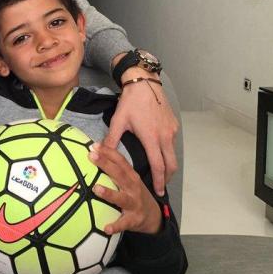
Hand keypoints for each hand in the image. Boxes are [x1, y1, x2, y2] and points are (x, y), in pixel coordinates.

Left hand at [88, 143, 161, 234]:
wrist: (154, 216)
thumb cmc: (135, 193)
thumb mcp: (129, 179)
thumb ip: (115, 169)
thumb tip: (93, 154)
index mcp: (131, 176)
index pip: (120, 161)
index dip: (108, 152)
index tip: (94, 145)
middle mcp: (133, 187)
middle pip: (120, 174)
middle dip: (106, 164)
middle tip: (91, 156)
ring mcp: (134, 203)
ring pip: (122, 198)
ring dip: (109, 193)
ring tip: (96, 188)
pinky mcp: (134, 220)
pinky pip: (123, 223)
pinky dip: (115, 226)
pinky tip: (105, 228)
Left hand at [104, 67, 178, 195]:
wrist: (145, 83)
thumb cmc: (131, 101)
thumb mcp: (118, 120)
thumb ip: (111, 138)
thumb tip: (98, 151)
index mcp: (151, 138)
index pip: (158, 165)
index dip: (158, 180)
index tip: (158, 191)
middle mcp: (165, 136)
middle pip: (171, 164)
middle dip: (167, 177)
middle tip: (161, 186)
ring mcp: (171, 130)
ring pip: (173, 153)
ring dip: (168, 164)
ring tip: (161, 172)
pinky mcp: (173, 124)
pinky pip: (173, 143)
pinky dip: (168, 152)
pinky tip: (161, 153)